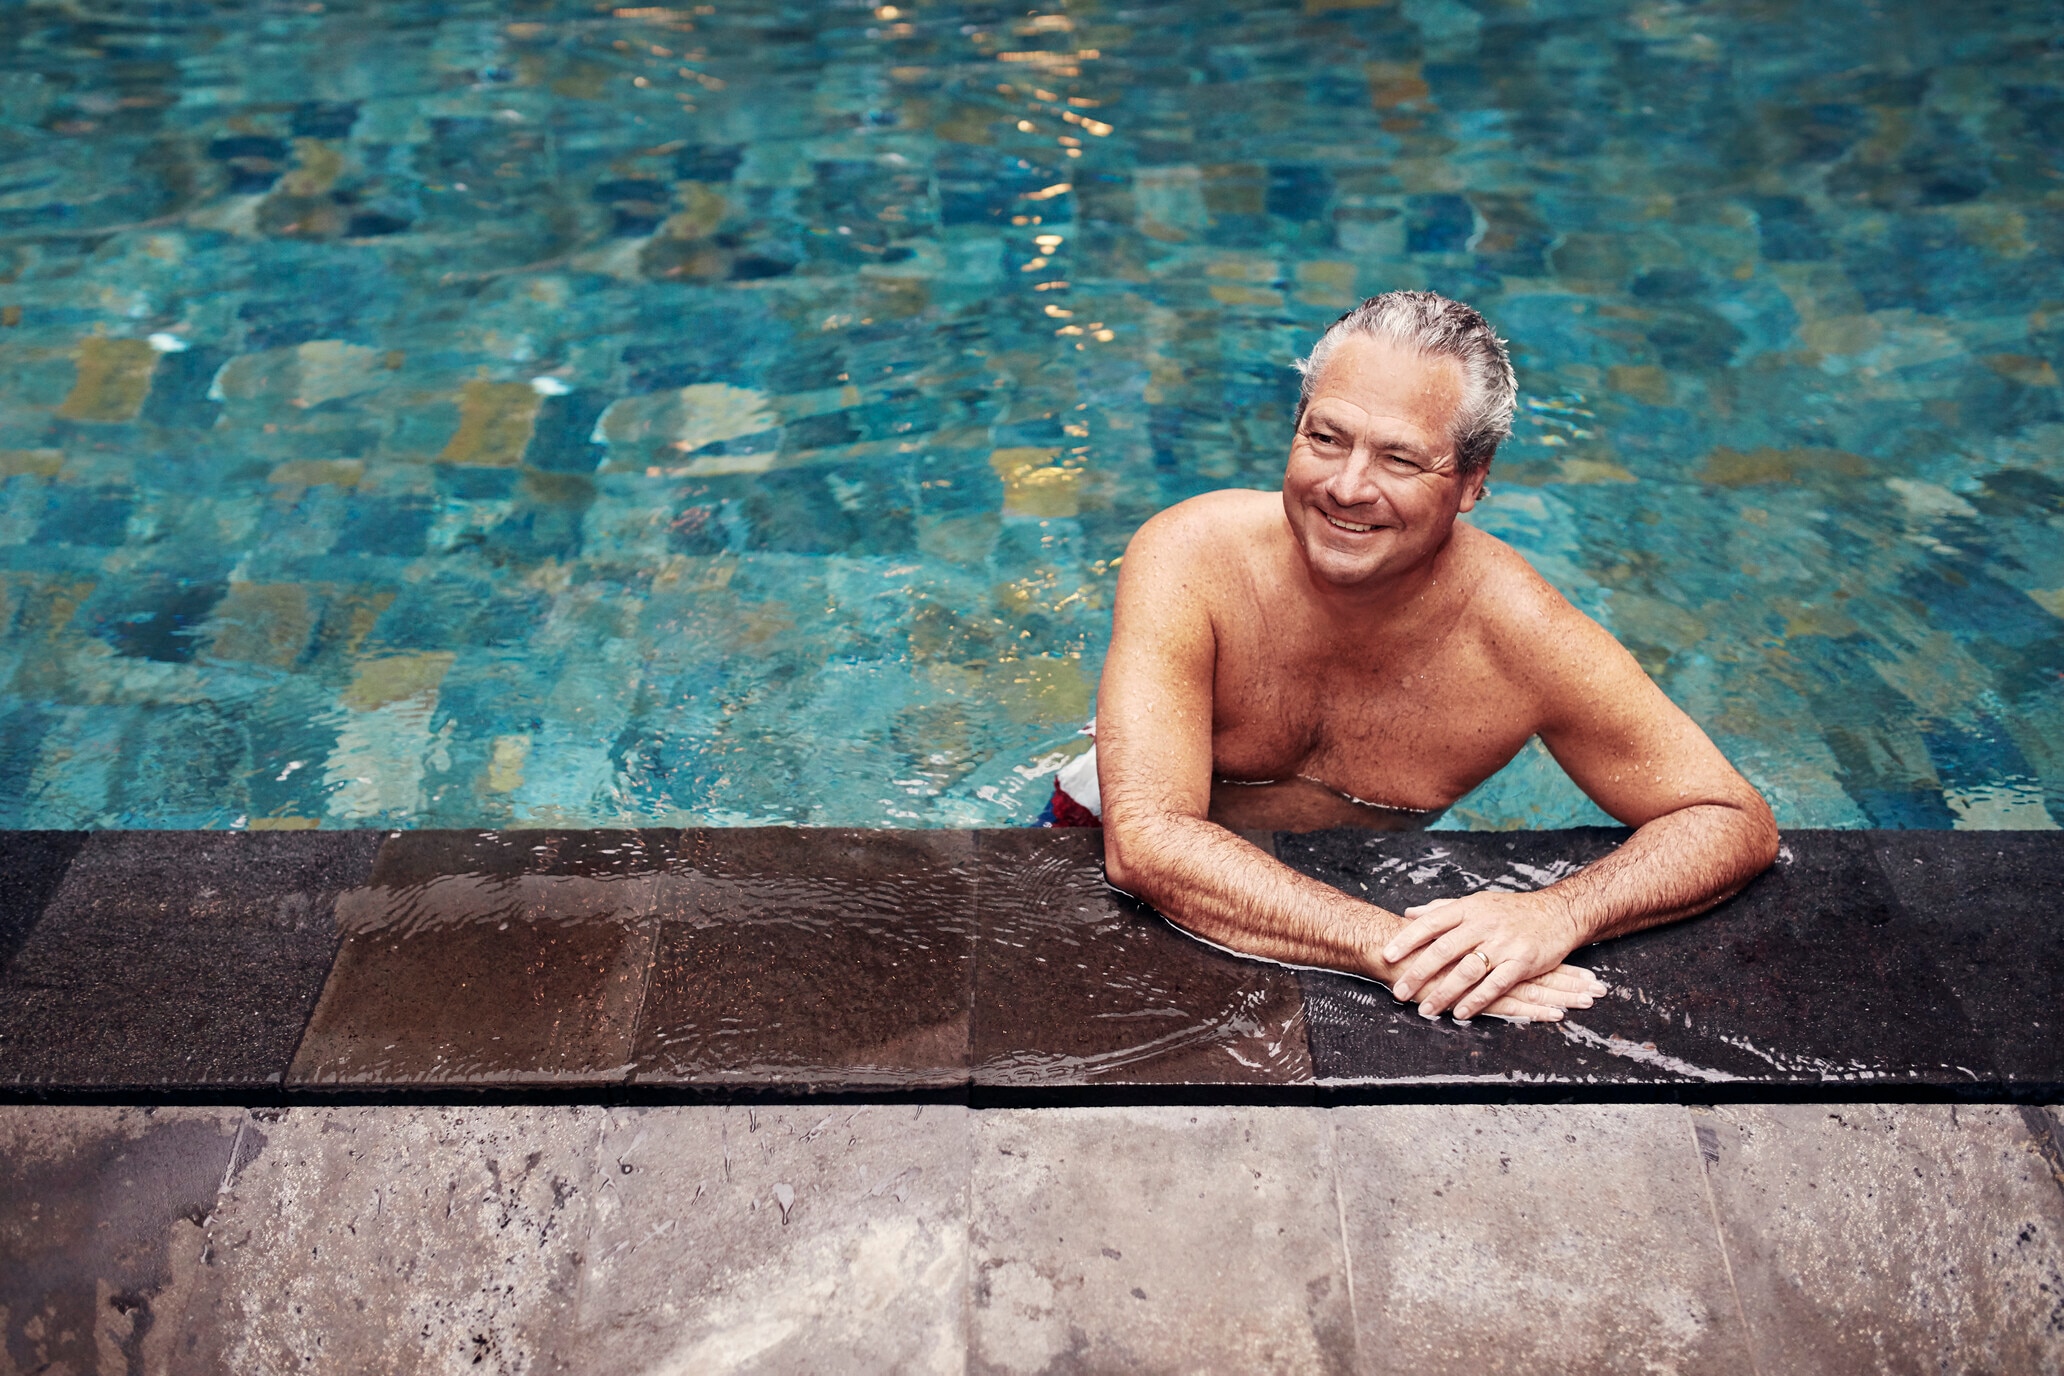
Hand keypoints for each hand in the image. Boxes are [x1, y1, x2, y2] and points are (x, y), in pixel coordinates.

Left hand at [1382, 890, 1604, 1021]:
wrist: (1558, 913)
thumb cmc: (1512, 911)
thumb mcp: (1477, 902)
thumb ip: (1442, 909)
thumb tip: (1409, 913)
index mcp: (1469, 909)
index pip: (1432, 922)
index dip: (1408, 939)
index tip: (1387, 955)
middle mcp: (1484, 924)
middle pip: (1444, 949)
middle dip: (1418, 973)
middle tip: (1399, 991)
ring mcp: (1504, 943)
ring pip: (1467, 970)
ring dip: (1443, 992)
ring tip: (1425, 1009)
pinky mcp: (1523, 961)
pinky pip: (1496, 984)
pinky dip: (1477, 1000)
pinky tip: (1460, 1013)